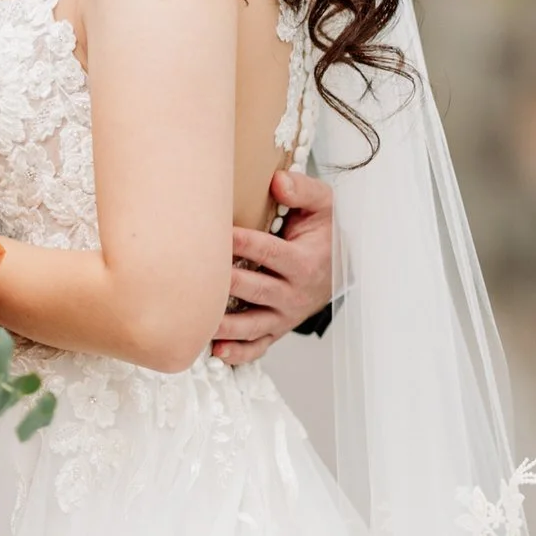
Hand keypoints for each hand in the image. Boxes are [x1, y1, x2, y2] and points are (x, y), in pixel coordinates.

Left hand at [215, 171, 334, 364]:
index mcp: (305, 262)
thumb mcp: (323, 204)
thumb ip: (302, 190)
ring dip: (224, 324)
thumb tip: (277, 182)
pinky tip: (214, 351)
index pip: (269, 252)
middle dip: (226, 282)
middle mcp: (295, 293)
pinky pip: (258, 346)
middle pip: (255, 289)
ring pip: (252, 324)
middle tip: (195, 274)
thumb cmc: (324, 231)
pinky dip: (238, 353)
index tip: (217, 233)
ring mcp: (284, 315)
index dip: (243, 243)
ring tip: (196, 321)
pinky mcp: (277, 328)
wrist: (340, 264)